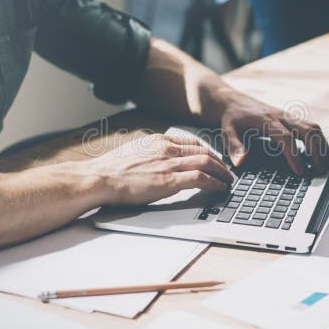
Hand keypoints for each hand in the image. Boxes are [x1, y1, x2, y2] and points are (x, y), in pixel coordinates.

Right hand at [91, 133, 233, 205]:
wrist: (99, 178)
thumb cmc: (111, 170)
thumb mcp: (133, 152)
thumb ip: (150, 153)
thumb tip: (156, 161)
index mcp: (158, 140)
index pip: (190, 142)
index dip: (206, 150)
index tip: (213, 159)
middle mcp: (166, 148)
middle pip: (203, 150)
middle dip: (219, 162)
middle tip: (227, 171)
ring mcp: (169, 164)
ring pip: (206, 162)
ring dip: (222, 172)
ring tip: (228, 181)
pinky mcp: (169, 181)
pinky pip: (200, 178)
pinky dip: (214, 182)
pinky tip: (220, 188)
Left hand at [217, 92, 328, 175]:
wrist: (232, 101)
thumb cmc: (231, 118)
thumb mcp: (227, 132)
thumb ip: (234, 147)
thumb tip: (240, 162)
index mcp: (266, 121)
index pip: (286, 138)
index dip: (295, 155)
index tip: (300, 172)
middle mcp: (281, 116)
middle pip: (307, 130)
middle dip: (317, 151)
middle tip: (321, 171)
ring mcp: (288, 116)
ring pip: (313, 127)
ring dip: (322, 145)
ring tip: (326, 165)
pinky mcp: (291, 119)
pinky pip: (311, 127)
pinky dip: (319, 141)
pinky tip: (321, 155)